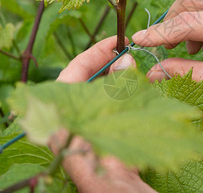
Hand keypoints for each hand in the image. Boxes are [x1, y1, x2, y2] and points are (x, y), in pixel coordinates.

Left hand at [55, 36, 154, 192]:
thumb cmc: (103, 163)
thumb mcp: (106, 117)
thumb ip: (115, 87)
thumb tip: (125, 59)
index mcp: (61, 113)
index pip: (74, 71)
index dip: (95, 53)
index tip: (117, 40)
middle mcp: (72, 119)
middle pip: (88, 81)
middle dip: (109, 65)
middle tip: (130, 53)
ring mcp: (88, 130)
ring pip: (102, 95)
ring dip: (119, 80)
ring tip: (138, 69)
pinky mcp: (104, 140)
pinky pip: (113, 110)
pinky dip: (126, 98)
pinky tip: (141, 91)